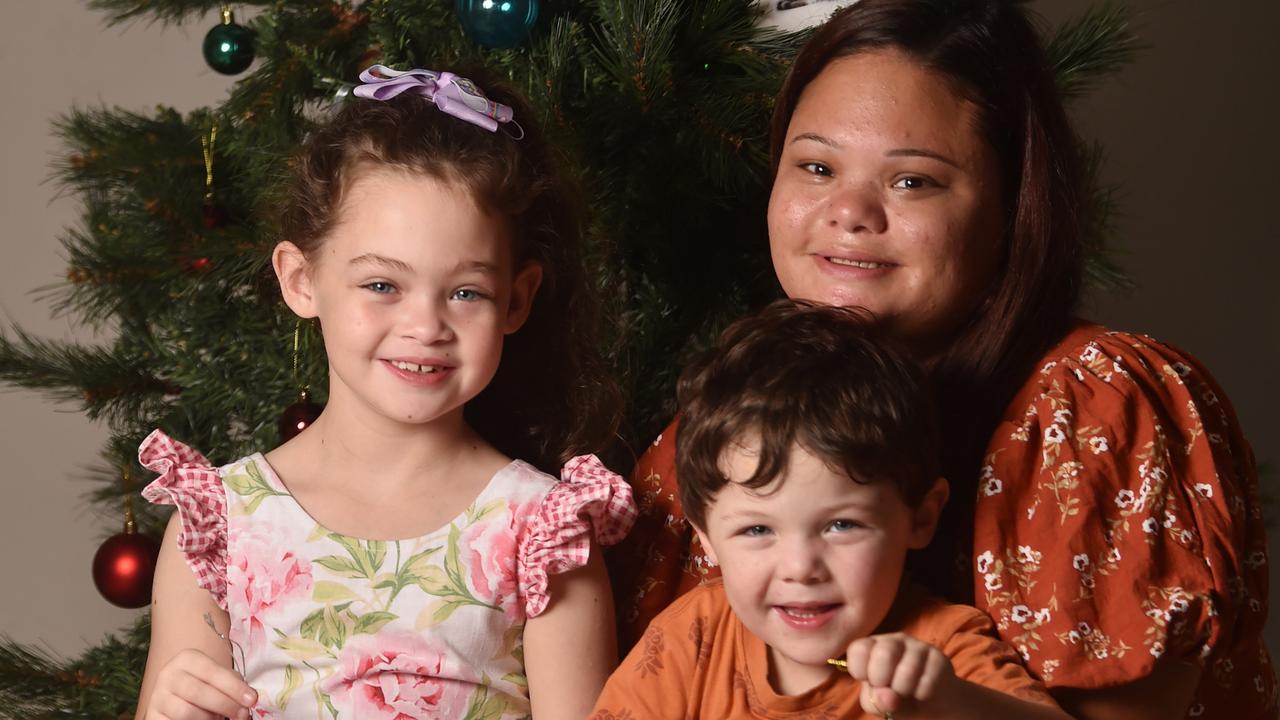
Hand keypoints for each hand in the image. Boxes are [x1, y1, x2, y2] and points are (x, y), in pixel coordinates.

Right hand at [142, 648, 256, 719]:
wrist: (176, 693)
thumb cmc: (205, 683)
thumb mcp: (217, 677)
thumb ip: (231, 685)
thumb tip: (247, 701)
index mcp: (186, 659)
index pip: (212, 672)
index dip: (234, 687)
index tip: (252, 699)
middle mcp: (168, 675)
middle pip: (199, 692)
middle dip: (225, 705)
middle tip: (241, 714)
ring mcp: (157, 697)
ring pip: (186, 712)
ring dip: (208, 718)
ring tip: (218, 718)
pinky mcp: (152, 716)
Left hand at [844, 633, 954, 716]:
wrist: (931, 704)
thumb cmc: (896, 700)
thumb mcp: (878, 705)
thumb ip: (875, 702)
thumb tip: (886, 696)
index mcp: (872, 647)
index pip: (858, 649)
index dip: (860, 671)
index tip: (870, 682)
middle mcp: (893, 641)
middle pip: (883, 653)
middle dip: (883, 680)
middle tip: (889, 689)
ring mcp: (917, 646)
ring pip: (907, 669)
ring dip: (904, 691)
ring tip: (907, 692)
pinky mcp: (938, 658)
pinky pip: (927, 680)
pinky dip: (922, 694)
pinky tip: (922, 692)